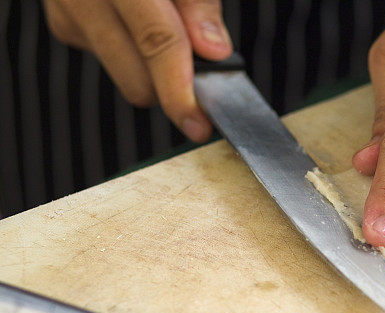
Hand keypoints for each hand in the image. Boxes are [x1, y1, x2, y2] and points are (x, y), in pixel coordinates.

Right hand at [43, 0, 231, 142]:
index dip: (180, 89)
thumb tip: (214, 51)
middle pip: (135, 76)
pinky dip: (131, 52)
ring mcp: (66, 10)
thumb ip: (200, 3)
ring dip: (152, 70)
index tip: (198, 122)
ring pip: (123, 75)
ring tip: (167, 30)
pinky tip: (135, 22)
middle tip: (201, 75)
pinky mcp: (63, 24)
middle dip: (172, 86)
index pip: (155, 40)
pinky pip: (108, 60)